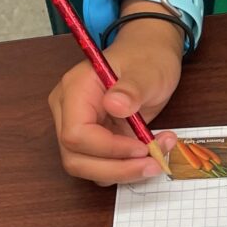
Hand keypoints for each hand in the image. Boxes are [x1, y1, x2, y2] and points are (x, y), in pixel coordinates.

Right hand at [48, 19, 182, 184]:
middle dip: (117, 169)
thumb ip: (132, 88)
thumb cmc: (146, 58)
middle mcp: (69, 112)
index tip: (142, 147)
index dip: (109, 149)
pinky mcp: (95, 140)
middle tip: (154, 164)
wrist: (150, 55)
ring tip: (158, 156)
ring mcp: (79, 128)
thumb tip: (115, 105)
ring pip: (88, 168)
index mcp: (75, 90)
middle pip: (76, 159)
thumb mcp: (147, 71)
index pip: (76, 134)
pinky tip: (151, 153)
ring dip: (124, 172)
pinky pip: (103, 165)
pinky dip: (127, 168)